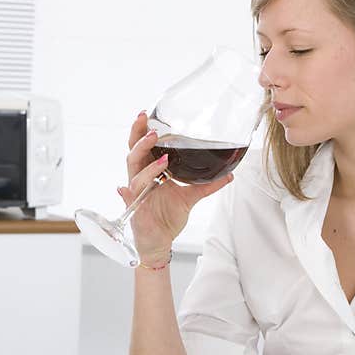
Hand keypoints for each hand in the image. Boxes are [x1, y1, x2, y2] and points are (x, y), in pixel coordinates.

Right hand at [120, 111, 233, 263]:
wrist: (160, 240)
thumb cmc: (168, 217)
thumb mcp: (191, 197)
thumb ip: (208, 185)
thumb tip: (229, 175)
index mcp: (150, 172)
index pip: (143, 147)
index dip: (141, 131)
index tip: (146, 114)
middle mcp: (140, 179)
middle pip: (133, 153)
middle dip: (139, 138)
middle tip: (149, 127)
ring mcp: (136, 193)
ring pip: (135, 172)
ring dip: (146, 163)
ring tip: (161, 155)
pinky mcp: (134, 209)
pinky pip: (128, 198)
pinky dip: (126, 193)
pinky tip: (124, 189)